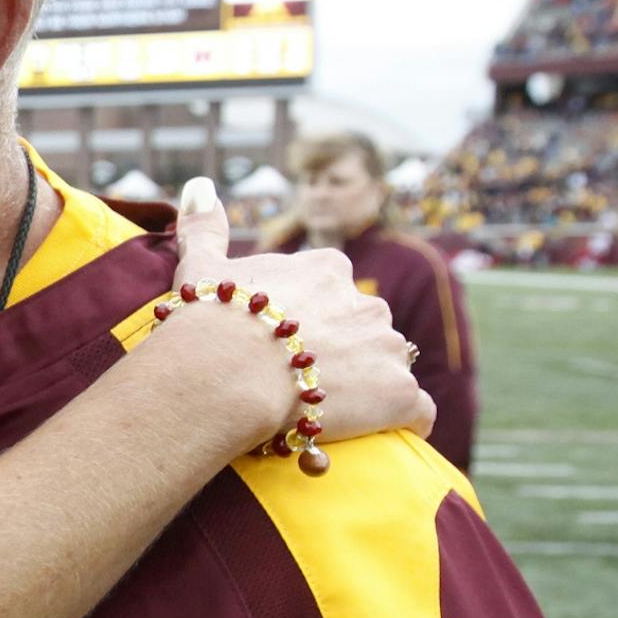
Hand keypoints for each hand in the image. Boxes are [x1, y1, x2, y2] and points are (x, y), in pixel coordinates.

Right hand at [170, 178, 434, 448]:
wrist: (226, 373)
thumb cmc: (210, 320)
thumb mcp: (201, 267)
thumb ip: (205, 226)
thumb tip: (200, 186)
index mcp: (326, 271)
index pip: (333, 289)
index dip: (309, 317)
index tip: (284, 340)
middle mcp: (366, 302)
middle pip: (364, 327)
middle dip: (343, 350)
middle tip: (300, 378)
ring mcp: (387, 348)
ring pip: (388, 365)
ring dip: (368, 385)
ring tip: (330, 410)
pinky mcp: (399, 394)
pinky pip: (417, 410)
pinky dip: (403, 421)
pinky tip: (378, 431)